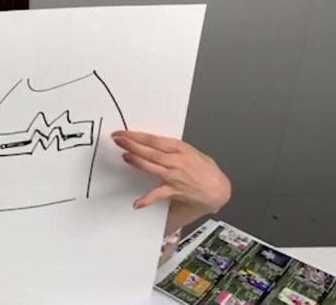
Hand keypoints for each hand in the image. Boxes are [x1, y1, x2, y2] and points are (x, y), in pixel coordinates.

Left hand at [112, 130, 230, 213]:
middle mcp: (176, 160)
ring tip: (124, 155)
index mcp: (180, 148)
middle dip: (132, 145)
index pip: (154, 140)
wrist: (218, 188)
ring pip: (152, 166)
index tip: (123, 133)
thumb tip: (152, 144)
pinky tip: (137, 203)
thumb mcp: (191, 152)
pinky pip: (159, 194)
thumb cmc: (205, 169)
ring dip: (137, 161)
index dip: (137, 136)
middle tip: (118, 140)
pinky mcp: (175, 190)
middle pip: (150, 151)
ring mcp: (175, 176)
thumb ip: (172, 148)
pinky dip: (148, 199)